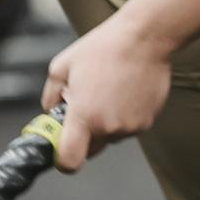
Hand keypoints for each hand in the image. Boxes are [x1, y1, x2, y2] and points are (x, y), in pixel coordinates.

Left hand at [39, 15, 175, 172]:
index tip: (60, 148)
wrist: (143, 39)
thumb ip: (51, 96)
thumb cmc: (102, 49)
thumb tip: (50, 113)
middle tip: (85, 105)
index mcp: (84, 116)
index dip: (62, 160)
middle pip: (91, 149)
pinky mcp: (148, 122)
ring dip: (106, 122)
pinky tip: (123, 90)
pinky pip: (128, 127)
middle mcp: (109, 127)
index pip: (69, 161)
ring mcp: (131, 127)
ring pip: (111, 136)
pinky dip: (123, 116)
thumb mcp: (62, 66)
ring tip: (107, 90)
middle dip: (84, 135)